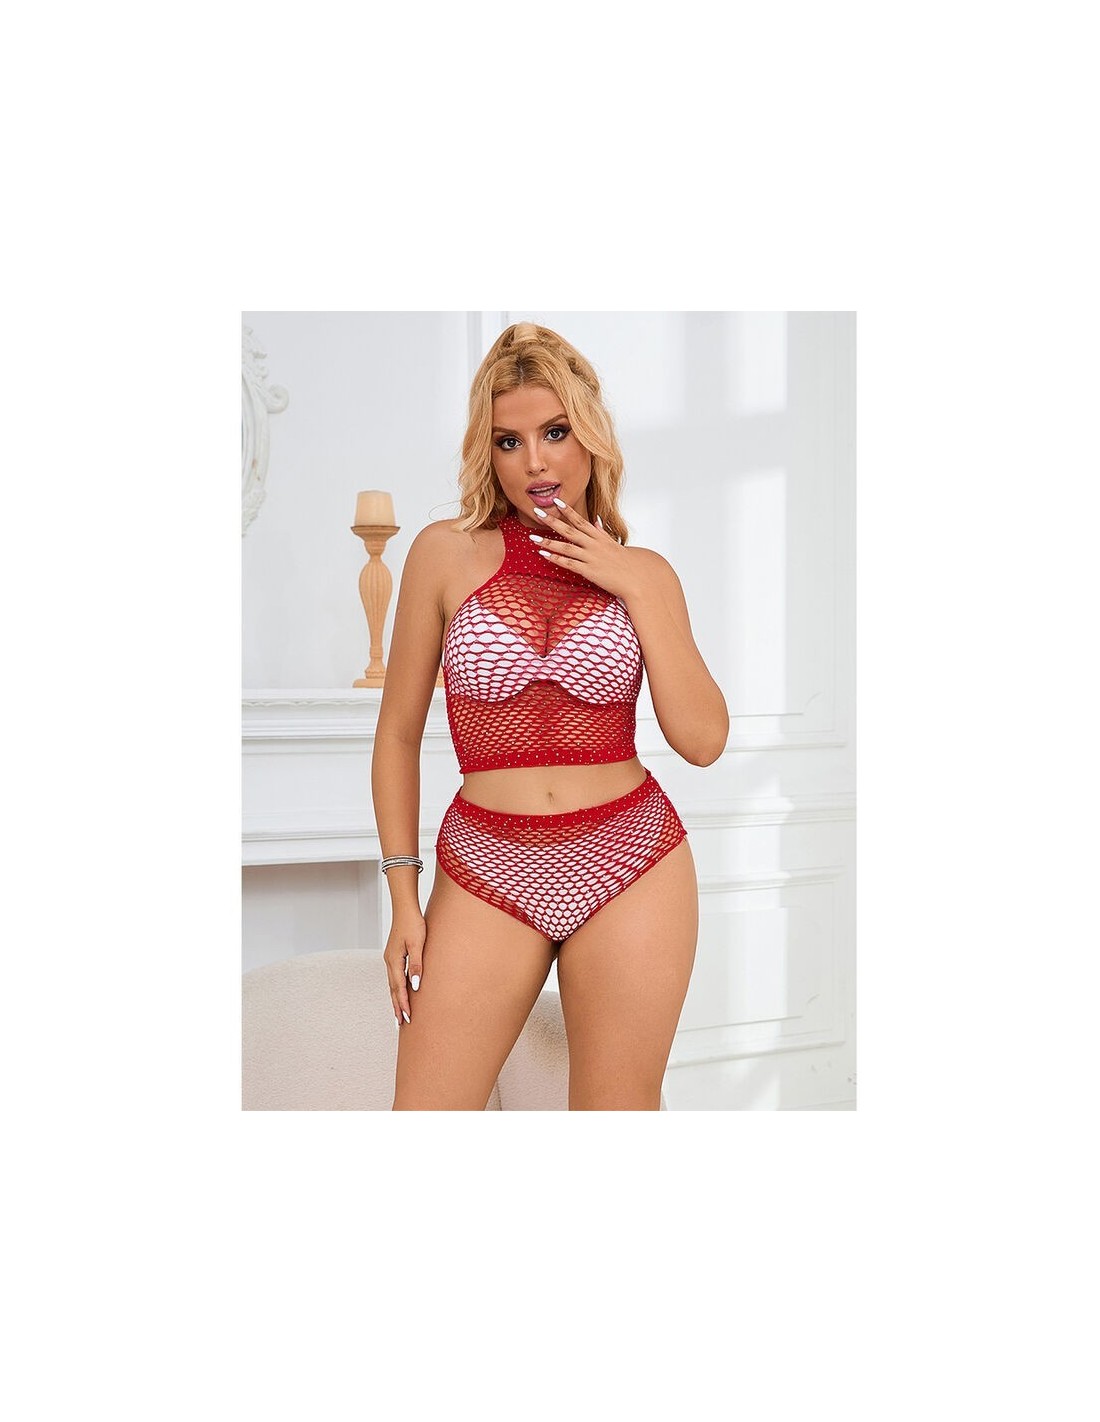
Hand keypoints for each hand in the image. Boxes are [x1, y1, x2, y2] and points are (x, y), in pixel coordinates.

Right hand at [384, 909, 425, 1026]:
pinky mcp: (394, 955)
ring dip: (395, 999)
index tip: (407, 1019)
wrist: (405, 907)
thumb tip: (415, 986)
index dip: (403, 1004)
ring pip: (392, 984)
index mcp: (394, 961)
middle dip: (396, 1006)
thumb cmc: (413, 923)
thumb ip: (417, 965)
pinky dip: (396, 988)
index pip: (399, 988)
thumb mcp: (418, 944)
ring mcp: (390, 958)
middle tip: (400, 1024)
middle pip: (392, 989)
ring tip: (398, 1013)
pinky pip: (394, 976)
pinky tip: (400, 992)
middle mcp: (390, 961)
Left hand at [530, 500, 639, 599]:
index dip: (567, 510)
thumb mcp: (613, 543)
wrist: (635, 577)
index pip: (580, 520)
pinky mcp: (589, 571)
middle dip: (552, 520)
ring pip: (565, 547)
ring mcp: (590, 557)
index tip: (556, 501)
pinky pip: (569, 563)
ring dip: (548, 541)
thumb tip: (596, 520)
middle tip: (537, 512)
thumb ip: (602, 532)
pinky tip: (543, 554)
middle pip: (569, 530)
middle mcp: (593, 544)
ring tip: (532, 538)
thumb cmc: (624, 561)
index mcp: (598, 536)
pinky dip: (556, 558)